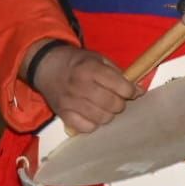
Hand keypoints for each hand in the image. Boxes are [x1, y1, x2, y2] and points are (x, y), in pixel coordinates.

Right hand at [24, 42, 142, 133]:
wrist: (46, 66)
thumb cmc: (76, 62)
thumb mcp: (97, 58)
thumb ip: (117, 73)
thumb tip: (138, 90)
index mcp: (91, 68)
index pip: (121, 86)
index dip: (131, 91)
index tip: (131, 91)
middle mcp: (80, 86)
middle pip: (113, 104)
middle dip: (120, 103)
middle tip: (115, 99)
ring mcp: (71, 102)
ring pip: (103, 118)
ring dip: (108, 114)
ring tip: (104, 106)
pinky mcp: (63, 114)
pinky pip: (87, 127)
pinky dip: (93, 123)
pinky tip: (91, 114)